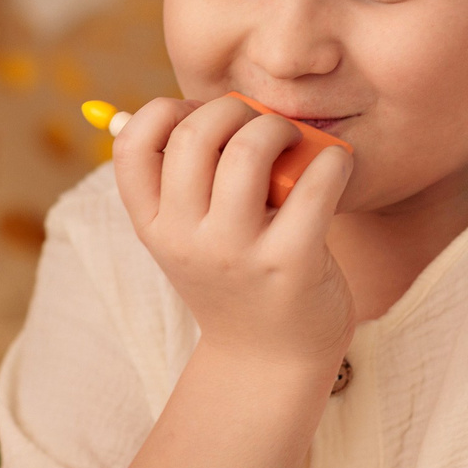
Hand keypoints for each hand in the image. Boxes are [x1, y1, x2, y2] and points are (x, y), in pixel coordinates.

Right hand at [111, 95, 355, 373]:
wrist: (268, 358)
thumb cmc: (232, 276)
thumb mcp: (183, 237)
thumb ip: (172, 180)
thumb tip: (137, 113)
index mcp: (152, 225)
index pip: (132, 145)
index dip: (165, 111)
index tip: (201, 118)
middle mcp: (184, 239)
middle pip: (195, 135)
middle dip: (235, 110)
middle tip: (260, 125)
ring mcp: (236, 253)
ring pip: (250, 150)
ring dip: (280, 127)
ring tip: (294, 142)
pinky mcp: (290, 263)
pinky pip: (315, 182)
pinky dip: (333, 160)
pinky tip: (335, 165)